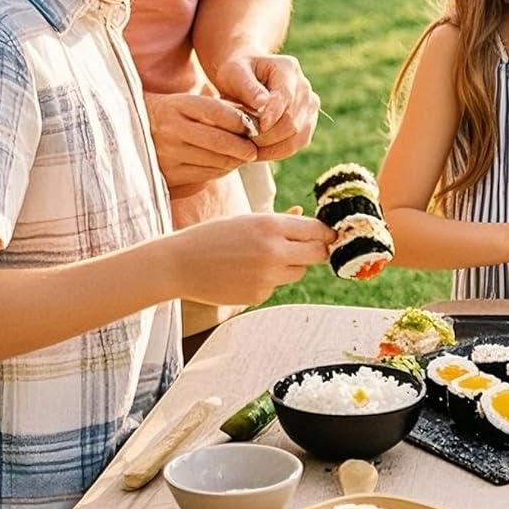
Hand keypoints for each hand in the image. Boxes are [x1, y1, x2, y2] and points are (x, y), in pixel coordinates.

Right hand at [145, 91, 257, 189]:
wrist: (129, 131)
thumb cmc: (170, 114)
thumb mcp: (188, 103)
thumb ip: (218, 110)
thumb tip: (254, 122)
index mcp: (178, 106)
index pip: (217, 112)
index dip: (240, 121)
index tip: (254, 127)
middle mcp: (171, 129)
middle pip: (219, 141)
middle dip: (243, 147)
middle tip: (254, 150)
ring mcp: (168, 153)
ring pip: (214, 160)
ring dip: (235, 161)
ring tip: (243, 158)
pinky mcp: (168, 174)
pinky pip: (204, 175)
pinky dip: (221, 171)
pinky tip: (226, 166)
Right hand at [169, 209, 332, 306]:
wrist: (179, 264)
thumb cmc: (214, 235)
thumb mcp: (247, 219)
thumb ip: (279, 220)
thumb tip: (303, 214)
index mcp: (271, 225)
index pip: (319, 231)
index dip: (326, 233)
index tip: (329, 234)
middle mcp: (274, 251)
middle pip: (318, 254)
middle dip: (318, 251)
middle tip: (310, 248)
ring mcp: (267, 276)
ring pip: (298, 272)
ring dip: (291, 265)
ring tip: (262, 258)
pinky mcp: (258, 295)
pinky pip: (276, 286)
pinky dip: (268, 280)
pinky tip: (245, 273)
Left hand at [211, 54, 319, 162]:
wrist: (243, 77)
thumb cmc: (235, 74)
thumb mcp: (233, 74)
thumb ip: (247, 87)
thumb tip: (263, 103)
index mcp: (287, 69)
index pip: (286, 97)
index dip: (270, 116)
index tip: (250, 130)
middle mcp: (304, 86)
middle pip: (293, 121)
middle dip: (267, 136)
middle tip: (244, 142)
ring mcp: (309, 104)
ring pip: (299, 135)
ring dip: (273, 147)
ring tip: (250, 148)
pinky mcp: (308, 121)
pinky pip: (299, 142)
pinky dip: (279, 151)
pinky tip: (260, 152)